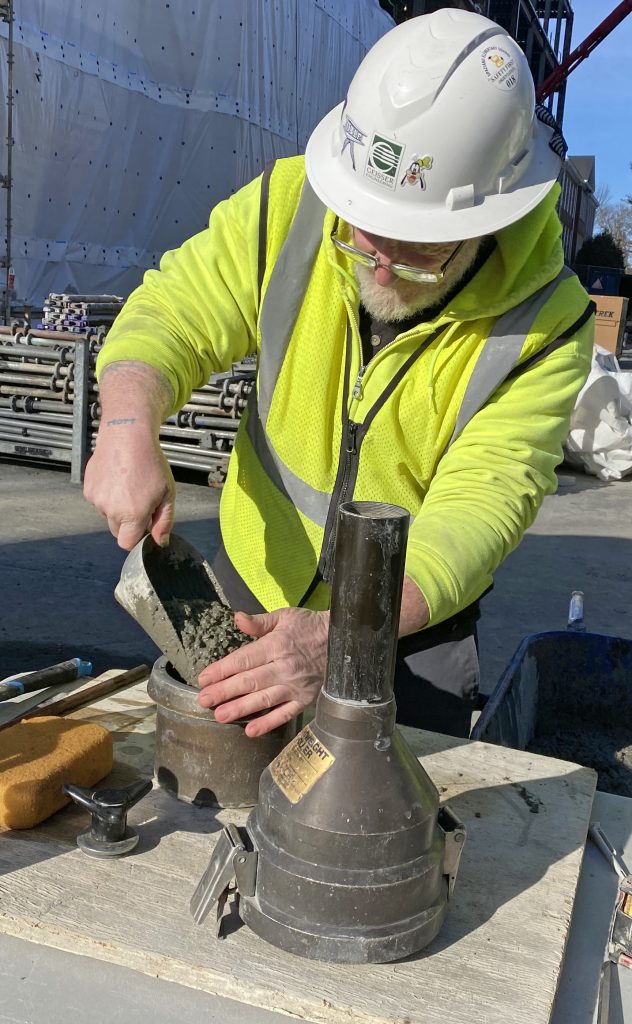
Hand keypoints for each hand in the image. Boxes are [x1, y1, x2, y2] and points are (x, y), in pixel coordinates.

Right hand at [84, 427, 175, 549]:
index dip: (137, 538)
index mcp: (132, 514)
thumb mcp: (167, 493)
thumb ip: (164, 522)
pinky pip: (98, 501)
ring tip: (128, 485)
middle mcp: (111, 510)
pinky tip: (117, 478)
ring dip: (116, 508)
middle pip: (117, 531)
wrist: (127, 435)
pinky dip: (107, 495)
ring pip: (107, 514)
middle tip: (139, 502)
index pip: (127, 543)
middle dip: (127, 523)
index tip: (144, 526)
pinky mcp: (88, 489)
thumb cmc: (150, 462)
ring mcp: (97, 499)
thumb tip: (159, 542)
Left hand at [197, 607, 329, 736]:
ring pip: (264, 700)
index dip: (222, 669)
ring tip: (220, 716)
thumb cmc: (308, 628)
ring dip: (241, 709)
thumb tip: (237, 618)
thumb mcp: (285, 616)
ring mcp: (295, 686)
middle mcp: (284, 667)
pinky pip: (284, 714)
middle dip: (224, 691)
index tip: (204, 678)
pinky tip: (250, 731)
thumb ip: (259, 622)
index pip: (244, 659)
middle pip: (250, 681)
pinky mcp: (304, 700)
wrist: (342, 642)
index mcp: (277, 645)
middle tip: (203, 700)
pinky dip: (268, 723)